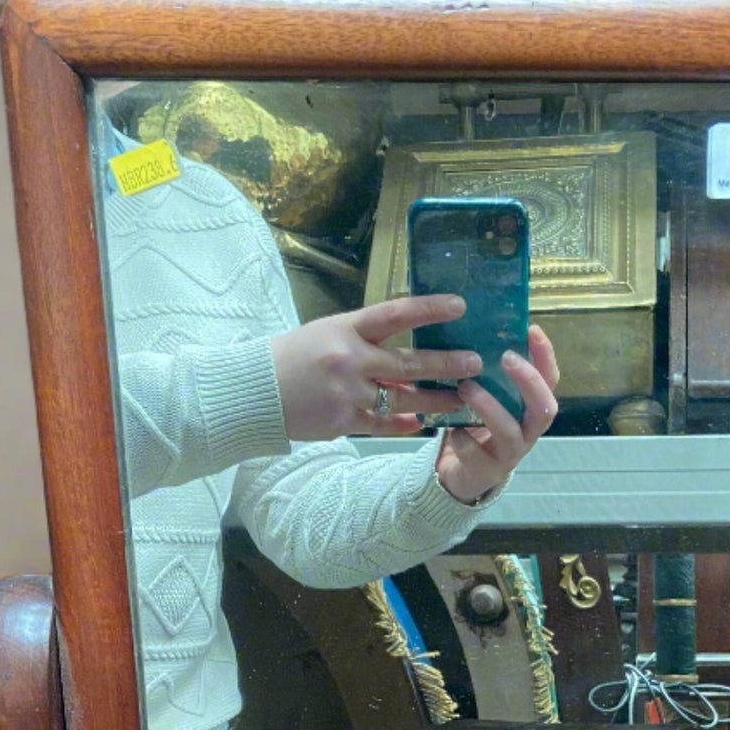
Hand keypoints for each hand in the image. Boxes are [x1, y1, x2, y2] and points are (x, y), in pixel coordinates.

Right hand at [269, 296, 482, 440]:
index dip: (429, 309)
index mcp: (344, 328)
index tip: (460, 305)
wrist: (253, 392)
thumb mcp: (324, 333)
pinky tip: (421, 423)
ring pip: (403, 396)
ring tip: (461, 398)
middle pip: (409, 361)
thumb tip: (400, 342)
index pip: (395, 313)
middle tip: (476, 362)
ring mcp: (347, 393)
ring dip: (435, 398)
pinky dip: (403, 424)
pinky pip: (382, 424)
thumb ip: (361, 337)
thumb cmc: (289, 357)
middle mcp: (349, 359)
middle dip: (446, 363)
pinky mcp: (342, 421)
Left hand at [434, 325, 559, 505]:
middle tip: (506, 357)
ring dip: (490, 407)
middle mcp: (528, 430)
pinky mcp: (487, 471)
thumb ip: (490, 374)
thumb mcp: (488, 397)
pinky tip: (451, 429)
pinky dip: (463, 439)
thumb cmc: (478, 426)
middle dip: (528, 380)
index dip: (545, 357)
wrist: (463, 474)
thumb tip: (479, 329)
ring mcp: (510, 453)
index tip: (531, 330)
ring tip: (466, 387)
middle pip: (545, 407)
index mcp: (531, 408)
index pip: (550, 380)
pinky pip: (476, 454)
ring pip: (510, 431)